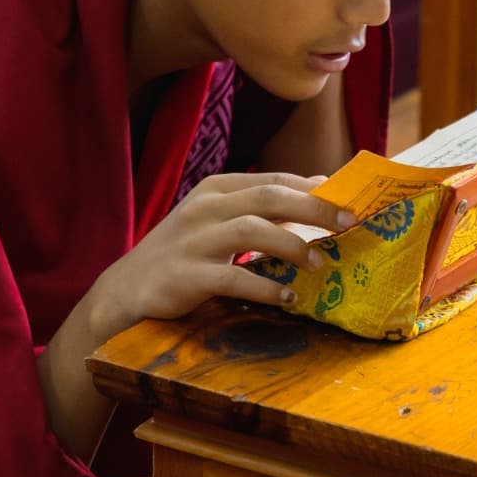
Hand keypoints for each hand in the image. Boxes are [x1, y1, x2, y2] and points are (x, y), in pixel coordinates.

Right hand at [87, 172, 353, 335]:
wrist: (125, 292)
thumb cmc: (184, 255)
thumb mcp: (219, 222)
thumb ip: (262, 207)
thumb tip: (319, 189)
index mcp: (216, 189)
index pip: (274, 180)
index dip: (314, 189)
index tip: (350, 201)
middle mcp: (205, 208)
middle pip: (269, 197)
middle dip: (314, 207)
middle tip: (348, 222)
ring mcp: (193, 240)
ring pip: (253, 230)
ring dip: (292, 246)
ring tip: (320, 263)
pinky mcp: (185, 276)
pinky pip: (232, 279)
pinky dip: (264, 287)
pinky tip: (287, 297)